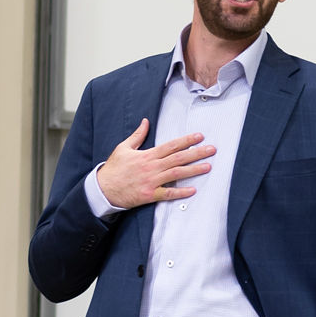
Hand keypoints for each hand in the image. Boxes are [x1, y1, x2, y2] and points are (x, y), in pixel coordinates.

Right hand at [96, 119, 214, 209]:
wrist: (103, 189)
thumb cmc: (113, 169)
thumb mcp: (123, 148)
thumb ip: (137, 135)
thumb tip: (145, 122)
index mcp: (147, 155)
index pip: (171, 145)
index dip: (186, 140)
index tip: (199, 137)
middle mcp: (151, 167)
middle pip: (178, 158)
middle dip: (196, 153)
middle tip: (211, 150)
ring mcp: (151, 181)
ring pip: (176, 174)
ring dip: (193, 170)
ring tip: (207, 166)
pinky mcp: (149, 195)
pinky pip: (168, 193)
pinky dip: (181, 192)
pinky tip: (193, 190)